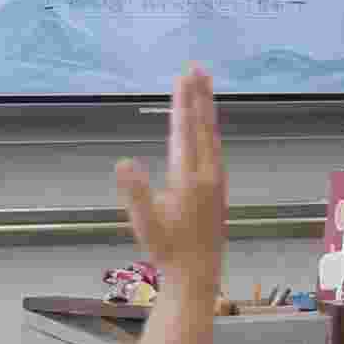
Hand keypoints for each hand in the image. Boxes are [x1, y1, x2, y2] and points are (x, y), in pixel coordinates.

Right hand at [114, 70, 226, 286]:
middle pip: (203, 126)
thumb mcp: (144, 222)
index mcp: (188, 178)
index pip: (184, 130)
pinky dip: (210, 130)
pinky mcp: (219, 190)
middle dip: (198, 95)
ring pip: (212, 136)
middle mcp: (207, 175)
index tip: (182, 77)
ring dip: (207, 109)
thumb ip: (135, 191)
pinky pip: (216, 149)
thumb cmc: (167, 251)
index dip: (182, 101)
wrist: (197, 275)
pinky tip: (208, 128)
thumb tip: (124, 162)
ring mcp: (216, 182)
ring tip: (204, 87)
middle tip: (197, 68)